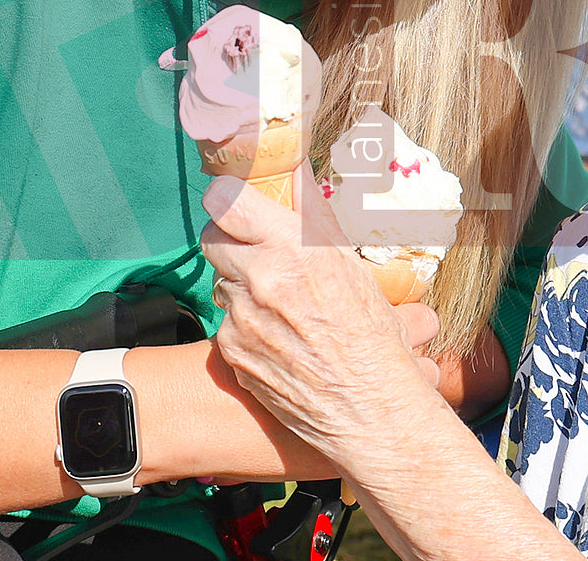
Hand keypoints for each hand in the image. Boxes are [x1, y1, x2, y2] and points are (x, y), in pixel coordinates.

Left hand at [200, 168, 443, 457]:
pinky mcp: (232, 354)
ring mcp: (241, 321)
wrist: (369, 411)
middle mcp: (262, 281)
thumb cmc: (374, 339)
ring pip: (222, 283)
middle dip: (231, 240)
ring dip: (242, 284)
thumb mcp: (353, 267)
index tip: (234, 201)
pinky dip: (246, 324)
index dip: (227, 198)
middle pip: (213, 238)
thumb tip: (297, 176)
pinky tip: (279, 336)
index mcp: (295, 251)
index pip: (226, 202)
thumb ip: (314, 219)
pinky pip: (227, 324)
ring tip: (281, 302)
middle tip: (257, 249)